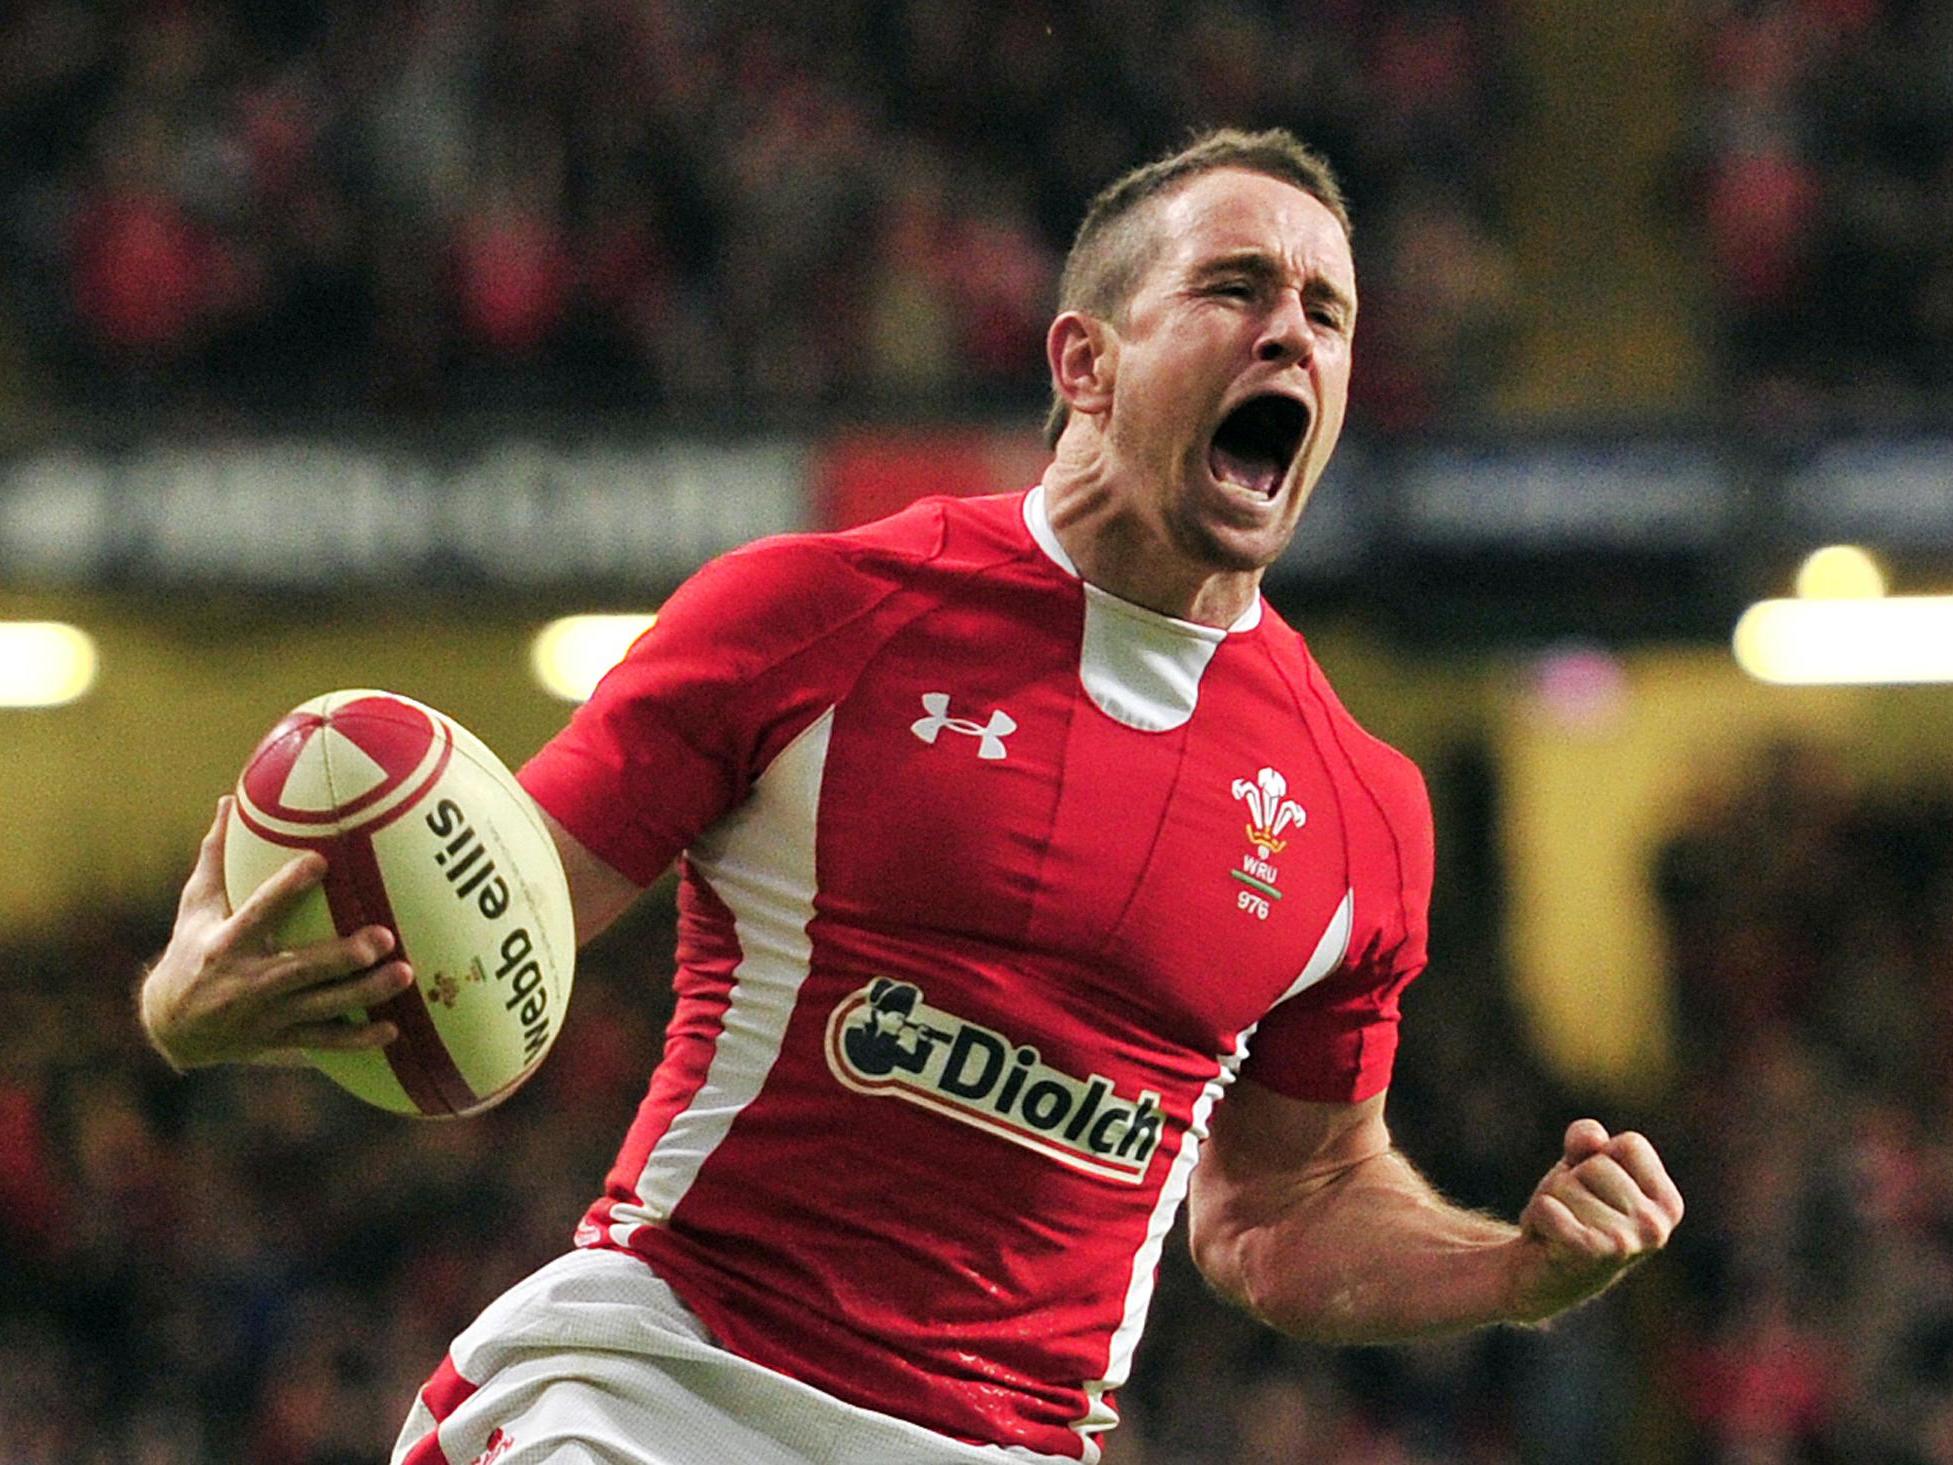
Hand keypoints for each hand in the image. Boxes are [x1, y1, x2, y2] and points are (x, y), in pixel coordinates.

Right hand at [138, 798, 414, 1069]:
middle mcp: (245, 984)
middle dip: (341, 957)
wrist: (170, 1028)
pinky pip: (323, 1041)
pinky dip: (357, 1039)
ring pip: (320, 1008)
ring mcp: (265, 1017)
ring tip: (404, 974)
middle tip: (384, 937)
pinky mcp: (280, 1039)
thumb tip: (229, 800)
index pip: (257, 912)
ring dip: (364, 994)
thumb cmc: (191, 951)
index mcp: (225, 945)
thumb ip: (216, 857)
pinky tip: (393, 1029)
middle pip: (299, 969)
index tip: (320, 861)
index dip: (286, 888)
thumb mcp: (195, 906)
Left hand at [1509, 1119, 1683, 1322]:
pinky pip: (1546, 1207)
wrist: (1539, 1274)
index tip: (1594, 1190)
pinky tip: (1545, 1240)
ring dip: (1550, 1202)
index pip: (1632, 1144)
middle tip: (1571, 1214)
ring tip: (1559, 1229)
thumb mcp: (1580, 1164)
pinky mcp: (1592, 1254)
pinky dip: (1534, 1217)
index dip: (1600, 1158)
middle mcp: (1657, 1227)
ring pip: (1566, 1184)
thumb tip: (1592, 1139)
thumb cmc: (1569, 1212)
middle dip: (1570, 1181)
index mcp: (1667, 1204)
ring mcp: (1627, 1242)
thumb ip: (1587, 1137)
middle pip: (1596, 1163)